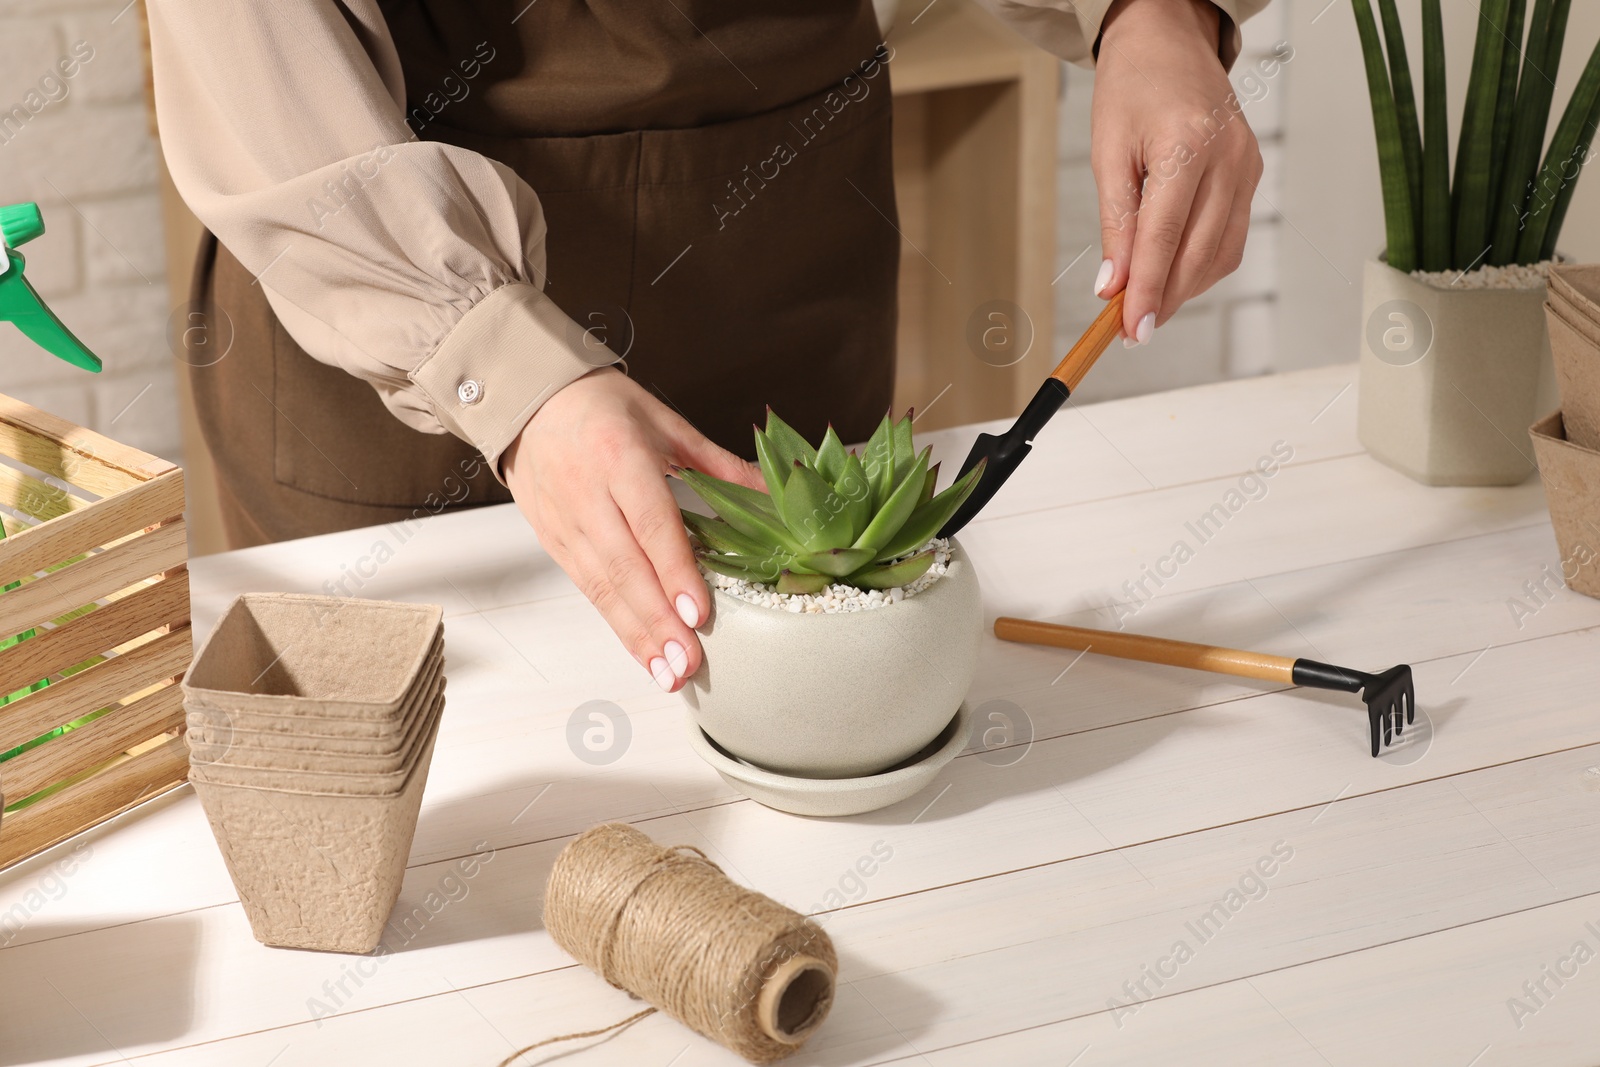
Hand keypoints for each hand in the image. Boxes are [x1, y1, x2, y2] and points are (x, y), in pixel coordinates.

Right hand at [504, 369, 763, 691]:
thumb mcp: (666, 423)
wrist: (530, 399)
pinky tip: (642, 651)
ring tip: (668, 672)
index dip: (674, 572)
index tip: (697, 613)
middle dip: (658, 622)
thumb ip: (721, 465)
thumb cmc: (601, 406)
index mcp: (619, 456)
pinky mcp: (553, 541)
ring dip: (637, 636)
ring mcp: (565, 521)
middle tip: (687, 663)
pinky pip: (587, 589)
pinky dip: (616, 624)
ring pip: (602, 588)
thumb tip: (777, 493)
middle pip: (625, 568)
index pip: (651, 524)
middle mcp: (588, 493)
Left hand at [1090, 0, 1262, 345]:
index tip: (1129, 331)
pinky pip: (1230, 236)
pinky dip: (1201, 264)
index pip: (1164, 237)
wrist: (1168, 41)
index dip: (1147, 290)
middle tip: (1131, 331)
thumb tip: (1113, 286)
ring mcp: (1246, 166)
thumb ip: (1115, 222)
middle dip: (1165, 299)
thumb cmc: (1131, 87)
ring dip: (1184, 289)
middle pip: (1198, 252)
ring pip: (1221, 253)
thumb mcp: (1108, 152)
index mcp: (1186, 145)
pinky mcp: (1252, 172)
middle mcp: (1227, 157)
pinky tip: (1172, 275)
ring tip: (1146, 308)